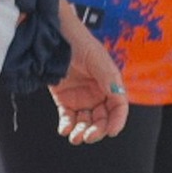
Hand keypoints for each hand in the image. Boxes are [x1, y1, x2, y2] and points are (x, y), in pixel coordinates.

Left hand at [50, 9, 128, 143]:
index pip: (118, 108)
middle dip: (97, 130)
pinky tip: (65, 129)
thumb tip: (118, 95)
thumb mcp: (97, 58)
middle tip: (89, 136)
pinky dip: (67, 126)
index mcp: (110, 84)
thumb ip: (108, 77)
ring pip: (85, 121)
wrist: (53, 36)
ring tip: (75, 137)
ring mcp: (80, 97)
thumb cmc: (78, 41)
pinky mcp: (64, 99)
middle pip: (102, 119)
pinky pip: (68, 117)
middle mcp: (97, 93)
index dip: (117, 121)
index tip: (112, 131)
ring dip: (82, 132)